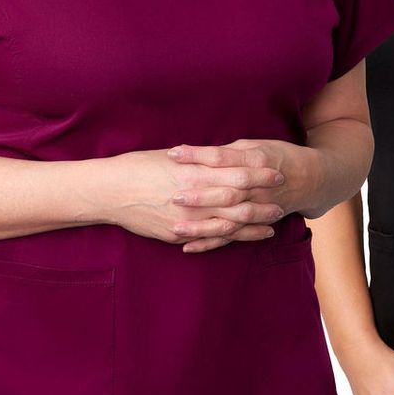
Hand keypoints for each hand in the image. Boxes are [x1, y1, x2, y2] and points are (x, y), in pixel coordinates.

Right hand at [106, 148, 283, 247]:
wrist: (109, 191)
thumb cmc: (137, 167)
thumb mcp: (170, 157)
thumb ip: (197, 160)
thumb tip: (220, 157)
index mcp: (193, 172)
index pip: (235, 172)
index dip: (258, 173)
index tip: (277, 170)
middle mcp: (193, 197)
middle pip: (238, 198)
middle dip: (263, 198)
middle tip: (284, 197)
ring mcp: (186, 219)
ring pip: (229, 222)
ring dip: (254, 221)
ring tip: (274, 219)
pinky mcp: (178, 234)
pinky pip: (211, 237)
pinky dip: (232, 237)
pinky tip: (247, 236)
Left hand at [166, 140, 320, 252]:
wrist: (313, 178)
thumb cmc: (279, 156)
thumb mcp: (256, 146)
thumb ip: (229, 152)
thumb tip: (199, 154)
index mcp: (255, 161)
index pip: (221, 157)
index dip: (197, 155)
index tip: (173, 153)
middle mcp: (256, 187)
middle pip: (225, 192)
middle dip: (199, 196)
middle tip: (174, 197)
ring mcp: (257, 208)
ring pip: (228, 220)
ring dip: (202, 226)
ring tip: (176, 228)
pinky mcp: (255, 224)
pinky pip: (232, 237)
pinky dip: (211, 243)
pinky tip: (188, 247)